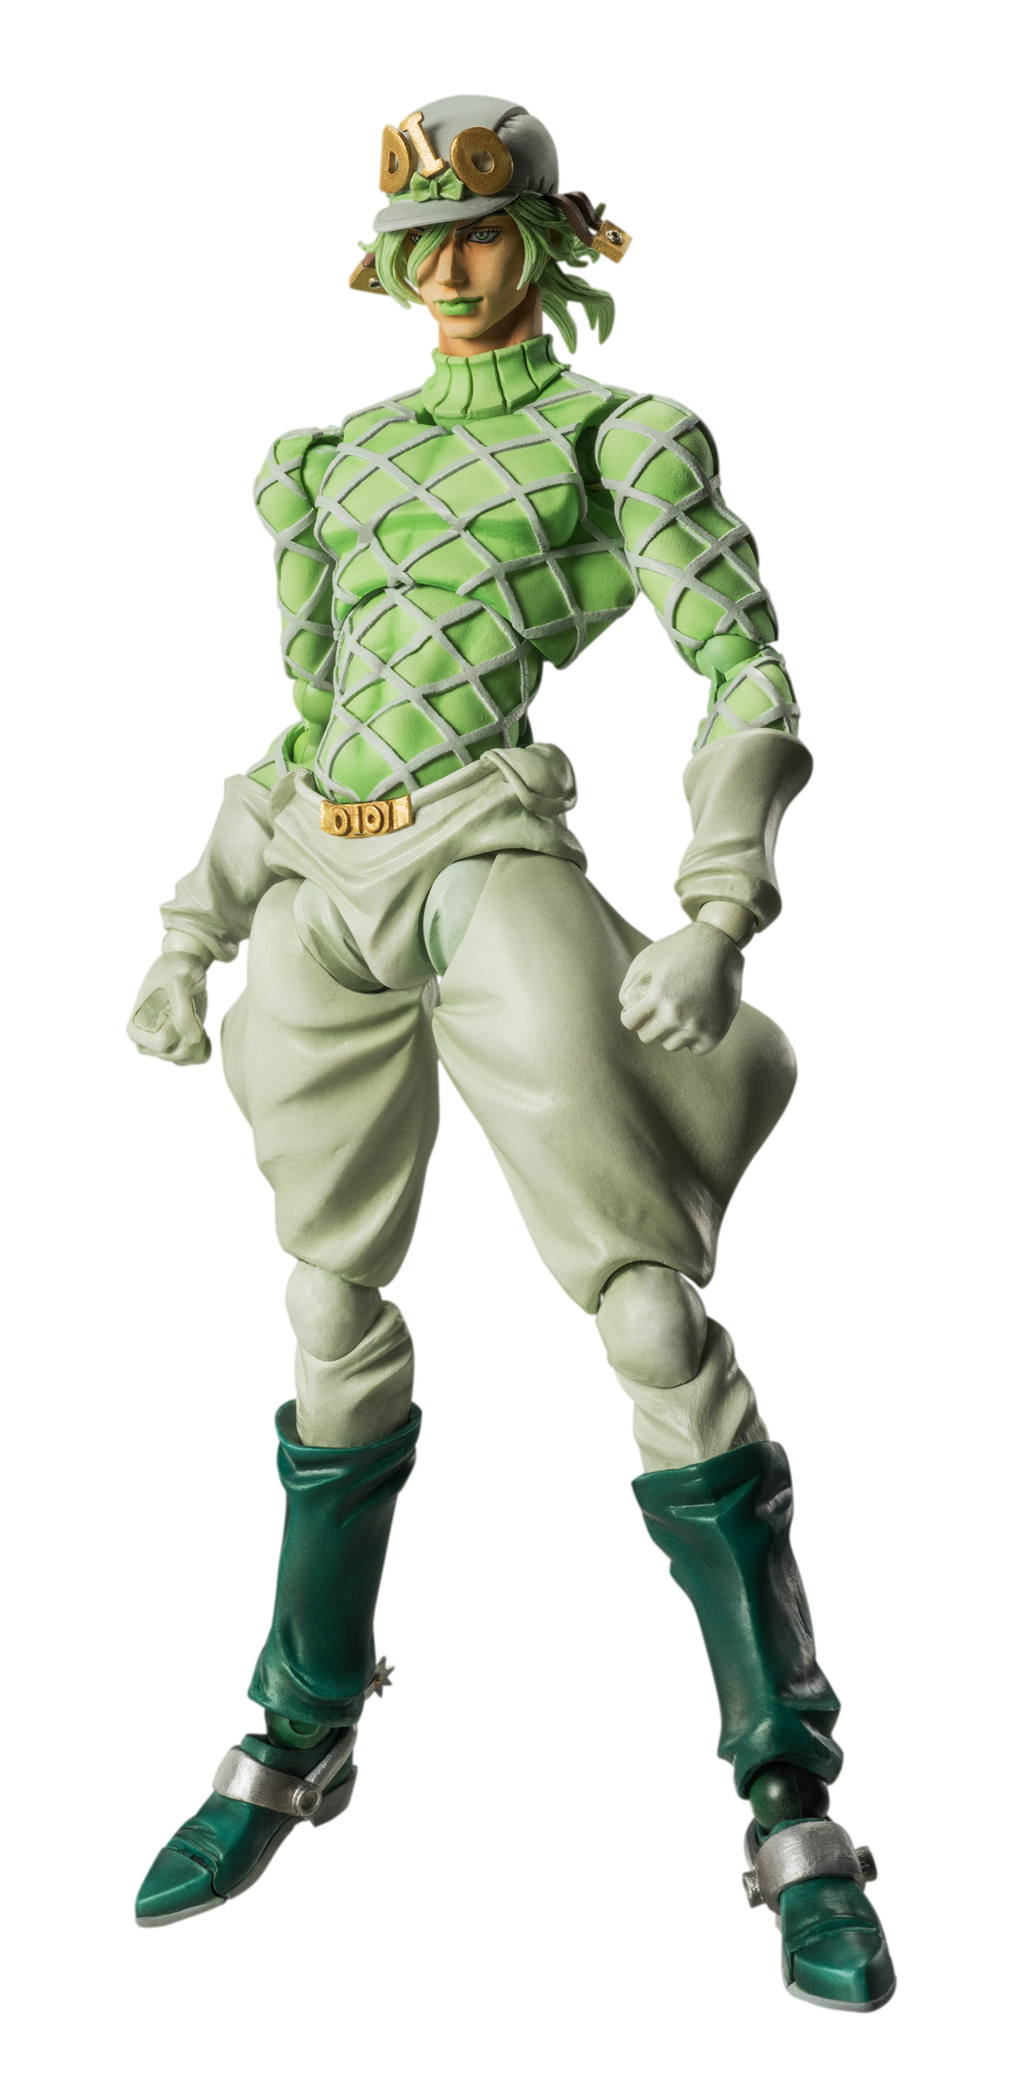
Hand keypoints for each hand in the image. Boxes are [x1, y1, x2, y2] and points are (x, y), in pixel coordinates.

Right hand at [127, 950, 210, 1065]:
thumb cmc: (177, 971)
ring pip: (186, 1059)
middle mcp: (144, 1042)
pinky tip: (201, 1027)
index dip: (180, 1026)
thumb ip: (183, 1011)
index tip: (181, 1004)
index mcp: (135, 1028)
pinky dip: (204, 1046)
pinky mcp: (175, 1046)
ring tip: (194, 1015)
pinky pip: (195, 1059)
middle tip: (191, 1009)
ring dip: (198, 1040)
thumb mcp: (179, 983)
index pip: (163, 1044)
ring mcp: (160, 1046)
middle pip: (177, 1055)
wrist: (183, 967)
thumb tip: (192, 1038)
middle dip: (191, 1034)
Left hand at [619, 921, 742, 1054]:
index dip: (632, 1013)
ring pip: (671, 1045)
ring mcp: (697, 1025)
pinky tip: (697, 1018)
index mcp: (656, 996)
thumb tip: (627, 1012)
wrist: (720, 942)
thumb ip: (629, 988)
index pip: (629, 1022)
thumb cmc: (678, 949)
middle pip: (647, 1036)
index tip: (641, 1005)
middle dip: (650, 1022)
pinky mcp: (715, 1032)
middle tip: (662, 1006)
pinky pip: (695, 1048)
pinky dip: (694, 1037)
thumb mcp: (646, 959)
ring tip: (682, 1009)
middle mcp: (676, 1014)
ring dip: (672, 1031)